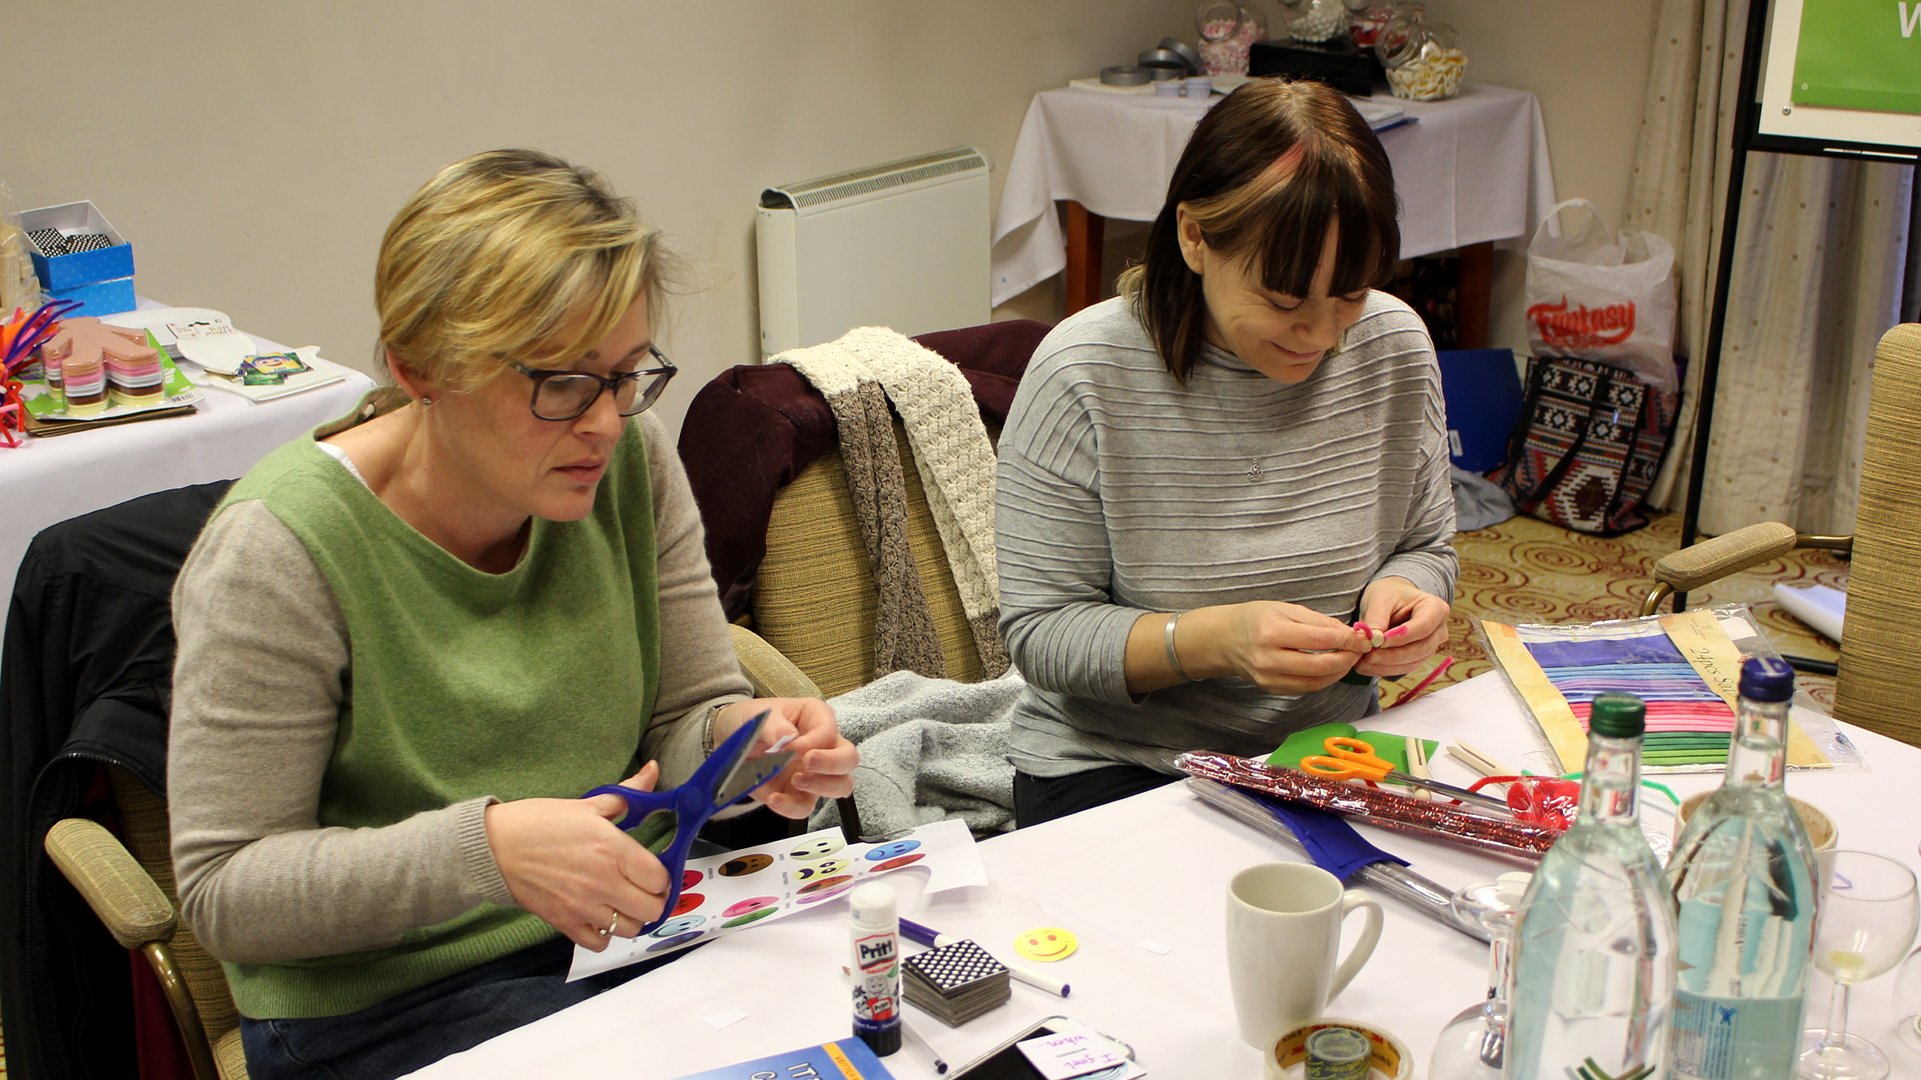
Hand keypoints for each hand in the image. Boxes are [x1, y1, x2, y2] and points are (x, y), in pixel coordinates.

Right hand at [484, 761, 669, 950]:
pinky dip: (604, 934)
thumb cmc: (540, 822)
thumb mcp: (588, 803)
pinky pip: (599, 943)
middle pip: (652, 909)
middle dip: (653, 899)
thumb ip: (628, 793)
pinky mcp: (565, 923)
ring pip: (629, 929)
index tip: (654, 871)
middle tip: (644, 889)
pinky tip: (599, 915)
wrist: (496, 846)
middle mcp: (603, 882)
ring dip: (632, 917)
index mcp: (612, 849)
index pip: (659, 878)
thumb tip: (653, 771)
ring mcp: (584, 907)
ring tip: (623, 902)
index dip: (662, 876)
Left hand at [713, 698, 856, 818]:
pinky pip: (805, 807)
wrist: (728, 739)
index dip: (814, 742)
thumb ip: (774, 726)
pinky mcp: (798, 794)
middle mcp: (822, 746)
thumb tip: (787, 739)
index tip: (792, 746)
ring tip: (796, 780)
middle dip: (832, 764)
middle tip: (808, 762)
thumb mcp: (759, 715)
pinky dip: (792, 807)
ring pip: (840, 786)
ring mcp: (814, 773)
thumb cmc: (751, 720)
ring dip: (821, 786)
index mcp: (816, 718)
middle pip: (849, 759)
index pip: (829, 732)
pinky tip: (775, 798)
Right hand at [1204, 601, 1369, 694]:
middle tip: (1360, 650)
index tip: (1363, 638)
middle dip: (1347, 658)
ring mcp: (1269, 678)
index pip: (1320, 639)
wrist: (1224, 639)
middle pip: (1321, 666)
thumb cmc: (1255, 618)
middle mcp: (1269, 659)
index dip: (1347, 640)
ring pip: (1316, 682)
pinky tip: (1331, 667)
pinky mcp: (1271, 690)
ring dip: (1339, 672)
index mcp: (1272, 633)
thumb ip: (1318, 621)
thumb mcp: (1285, 609)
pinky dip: (1323, 679)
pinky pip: (1305, 688)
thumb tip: (1349, 633)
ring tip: (1349, 658)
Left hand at [1352, 577, 1449, 677]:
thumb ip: (1377, 617)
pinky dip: (1385, 669)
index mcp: (1436, 608)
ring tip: (1363, 662)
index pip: (1424, 626)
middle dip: (1392, 655)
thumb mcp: (1381, 598)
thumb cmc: (1389, 595)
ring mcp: (1431, 647)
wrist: (1391, 601)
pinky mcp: (1419, 658)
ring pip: (1412, 662)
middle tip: (1368, 656)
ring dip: (1386, 665)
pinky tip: (1367, 666)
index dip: (1402, 637)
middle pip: (1420, 648)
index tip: (1380, 641)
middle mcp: (1439, 630)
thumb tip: (1373, 639)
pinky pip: (1404, 668)